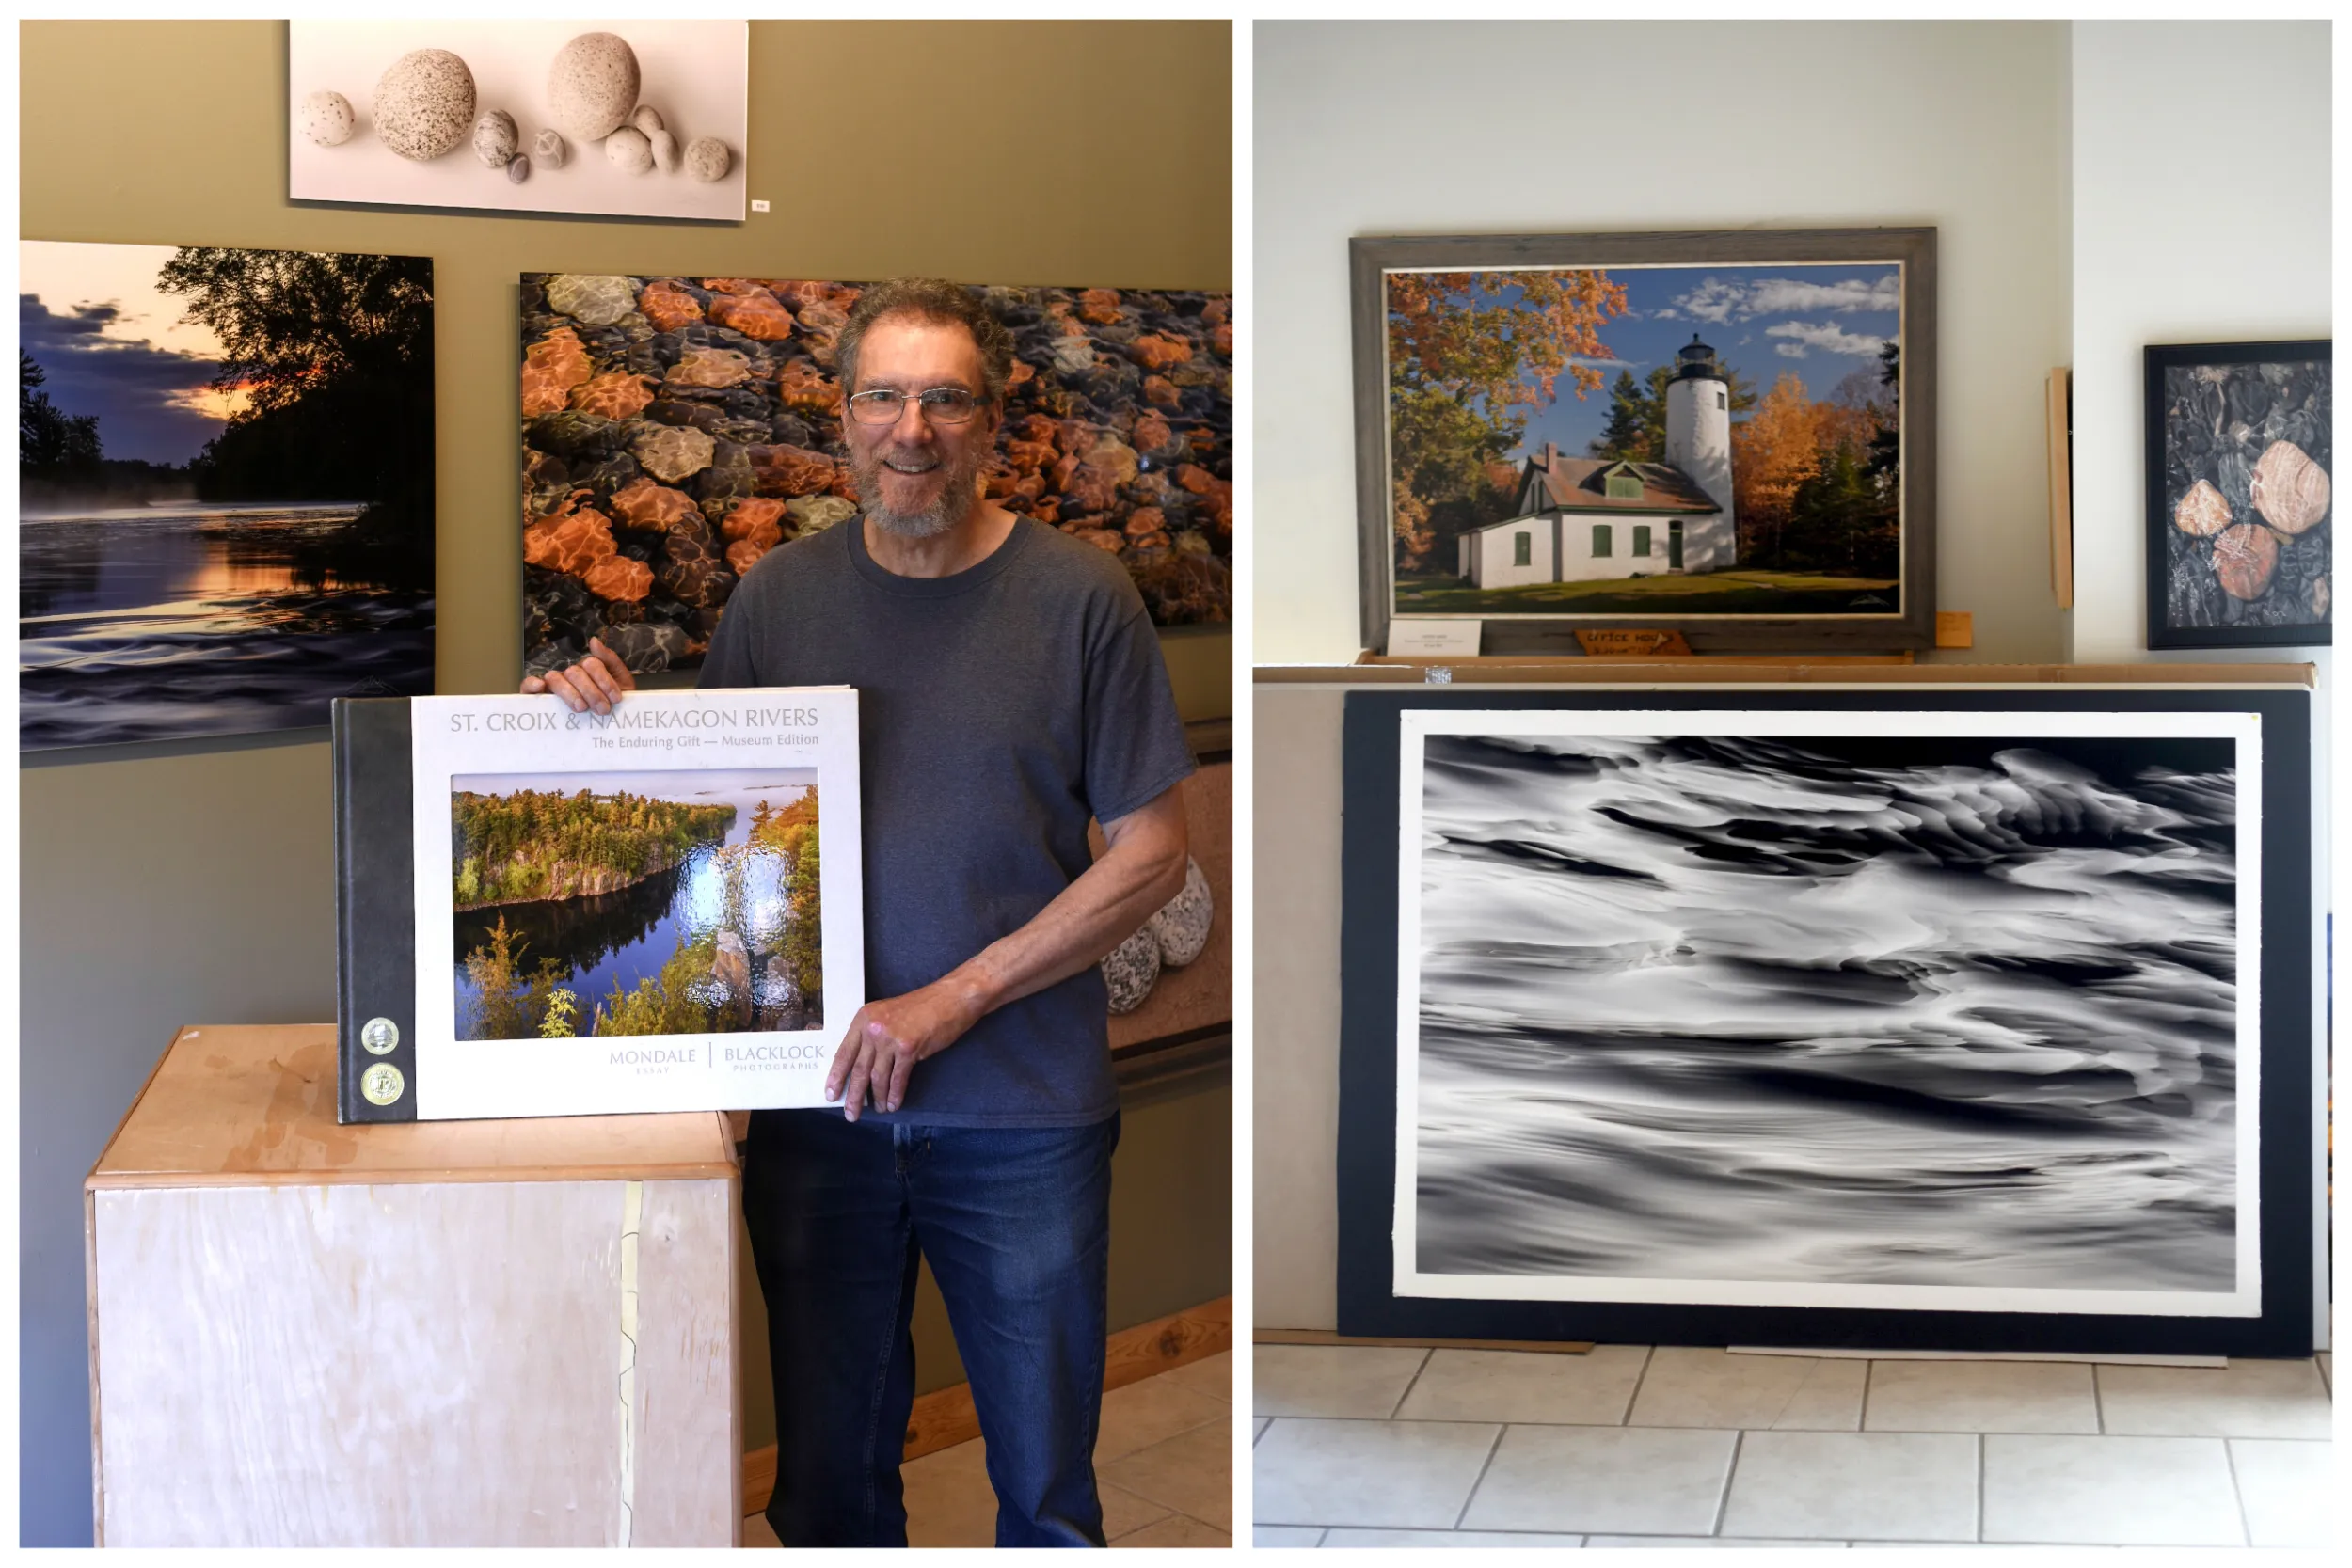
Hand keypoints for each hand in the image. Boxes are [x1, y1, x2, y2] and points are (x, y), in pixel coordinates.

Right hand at [520, 635, 635, 713]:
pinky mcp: (538, 698)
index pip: (591, 664)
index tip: (616, 698)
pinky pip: (527, 686)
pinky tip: (540, 687)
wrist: (611, 727)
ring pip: (555, 678)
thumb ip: (610, 660)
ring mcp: (553, 685)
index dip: (604, 680)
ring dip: (570, 693)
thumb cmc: (612, 705)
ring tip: (582, 708)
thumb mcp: (621, 682)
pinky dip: (531, 684)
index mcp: (587, 670)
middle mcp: (569, 675)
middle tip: (603, 709)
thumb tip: (594, 641)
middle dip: (592, 691)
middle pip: (575, 672)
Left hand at [824, 978, 988, 1121]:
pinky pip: (898, 1078)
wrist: (950, 998)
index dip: (836, 1076)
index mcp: (863, 1019)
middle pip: (859, 1069)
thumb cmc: (922, 1007)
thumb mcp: (888, 1015)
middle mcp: (873, 1029)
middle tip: (851, 1114)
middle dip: (854, 1096)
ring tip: (879, 1109)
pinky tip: (894, 1103)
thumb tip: (862, 1065)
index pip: (844, 1053)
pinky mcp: (909, 1048)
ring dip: (878, 1098)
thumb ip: (873, 1035)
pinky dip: (895, 1094)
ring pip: (878, 1077)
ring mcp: (890, 1038)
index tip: (830, 1094)